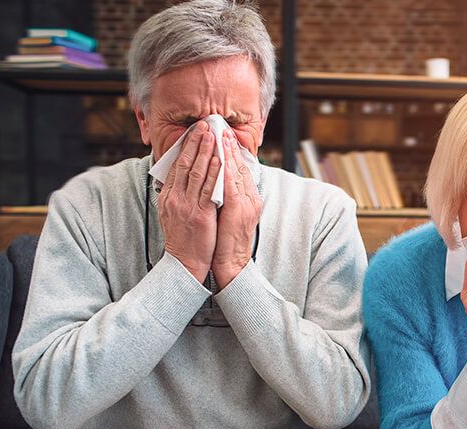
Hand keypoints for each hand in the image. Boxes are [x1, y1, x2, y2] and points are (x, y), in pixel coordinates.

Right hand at [158, 120, 220, 282]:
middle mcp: (175, 198)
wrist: (184, 264)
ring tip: (213, 134)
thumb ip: (177, 195)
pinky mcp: (200, 215)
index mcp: (168, 197)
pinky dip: (215, 172)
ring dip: (206, 151)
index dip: (186, 147)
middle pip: (185, 164)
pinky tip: (221, 159)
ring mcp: (186, 206)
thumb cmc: (183, 240)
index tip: (194, 132)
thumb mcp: (173, 214)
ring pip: (197, 172)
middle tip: (204, 125)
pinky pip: (208, 189)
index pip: (177, 166)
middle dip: (195, 142)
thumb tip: (181, 179)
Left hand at [211, 129, 262, 288]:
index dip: (231, 151)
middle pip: (240, 166)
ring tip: (218, 134)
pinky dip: (225, 169)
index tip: (222, 134)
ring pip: (236, 172)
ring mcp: (247, 204)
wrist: (230, 264)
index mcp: (248, 198)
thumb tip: (215, 180)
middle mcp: (250, 198)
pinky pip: (231, 185)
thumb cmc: (225, 241)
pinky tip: (218, 157)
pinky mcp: (239, 211)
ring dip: (227, 151)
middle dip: (229, 145)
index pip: (239, 169)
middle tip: (219, 127)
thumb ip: (225, 196)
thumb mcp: (228, 214)